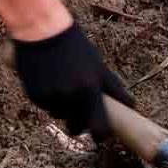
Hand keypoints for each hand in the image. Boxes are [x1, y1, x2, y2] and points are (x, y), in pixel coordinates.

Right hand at [12, 23, 133, 138]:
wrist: (43, 31)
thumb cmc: (75, 47)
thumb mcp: (98, 64)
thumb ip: (112, 88)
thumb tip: (131, 106)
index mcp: (90, 87)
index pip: (99, 126)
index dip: (101, 135)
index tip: (102, 136)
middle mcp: (71, 96)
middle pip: (77, 128)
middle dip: (79, 124)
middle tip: (80, 111)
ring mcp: (52, 97)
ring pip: (61, 116)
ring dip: (63, 107)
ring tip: (62, 82)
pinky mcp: (35, 96)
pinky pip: (46, 106)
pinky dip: (49, 99)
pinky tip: (49, 79)